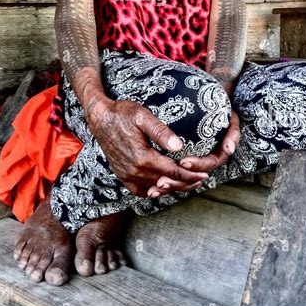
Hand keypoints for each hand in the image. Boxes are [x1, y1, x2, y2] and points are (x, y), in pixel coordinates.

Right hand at [88, 98, 209, 197]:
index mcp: (142, 157)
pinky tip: (164, 186)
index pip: (173, 172)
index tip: (205, 175)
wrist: (99, 118)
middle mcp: (134, 171)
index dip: (190, 174)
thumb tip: (179, 146)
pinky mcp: (122, 175)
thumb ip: (161, 131)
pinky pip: (140, 191)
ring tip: (188, 184)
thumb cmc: (122, 113)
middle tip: (201, 180)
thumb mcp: (142, 116)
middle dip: (186, 183)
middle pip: (167, 183)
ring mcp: (126, 175)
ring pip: (155, 189)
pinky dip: (154, 191)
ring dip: (173, 188)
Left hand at [153, 109, 241, 192]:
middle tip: (162, 180)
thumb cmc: (221, 110)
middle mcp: (206, 160)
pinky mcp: (183, 161)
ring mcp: (195, 162)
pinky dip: (165, 181)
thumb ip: (232, 133)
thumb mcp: (230, 119)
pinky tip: (152, 187)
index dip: (197, 165)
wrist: (207, 102)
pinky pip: (175, 176)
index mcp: (218, 153)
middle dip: (178, 179)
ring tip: (156, 185)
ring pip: (184, 180)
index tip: (183, 162)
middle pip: (193, 176)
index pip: (209, 164)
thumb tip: (230, 149)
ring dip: (171, 185)